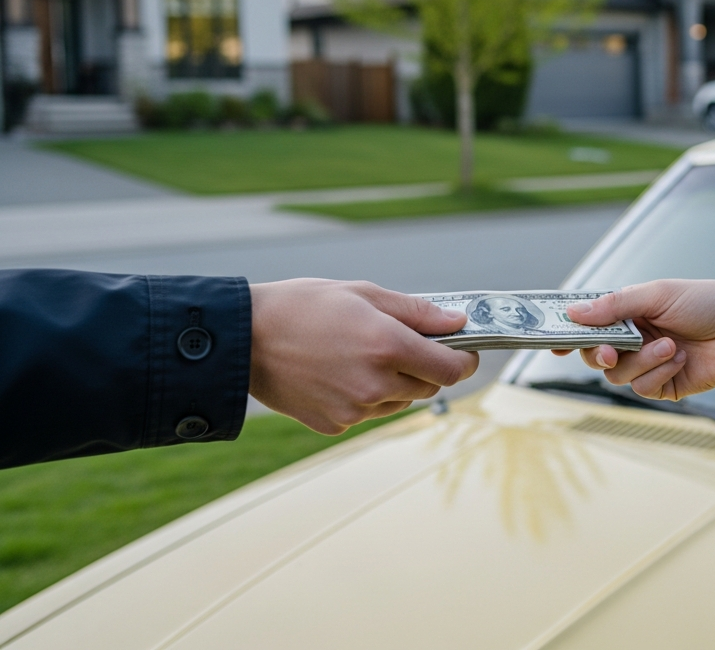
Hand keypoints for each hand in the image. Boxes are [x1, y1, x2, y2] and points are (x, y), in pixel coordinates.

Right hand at [249, 279, 473, 433]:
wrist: (243, 338)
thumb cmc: (303, 306)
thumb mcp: (363, 294)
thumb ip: (417, 312)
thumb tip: (457, 322)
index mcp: (389, 347)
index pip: (452, 369)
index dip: (465, 360)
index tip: (466, 350)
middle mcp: (376, 385)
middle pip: (428, 386)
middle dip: (427, 366)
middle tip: (405, 343)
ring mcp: (354, 410)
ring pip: (399, 401)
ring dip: (396, 382)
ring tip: (362, 354)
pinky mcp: (334, 425)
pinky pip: (367, 413)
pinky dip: (366, 396)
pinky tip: (339, 372)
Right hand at [560, 279, 714, 400]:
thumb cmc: (705, 303)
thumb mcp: (658, 294)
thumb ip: (616, 305)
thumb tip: (574, 313)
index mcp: (628, 313)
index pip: (589, 325)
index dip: (569, 333)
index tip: (554, 341)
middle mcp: (633, 340)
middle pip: (595, 355)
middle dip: (598, 354)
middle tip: (610, 352)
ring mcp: (647, 364)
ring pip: (617, 375)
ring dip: (641, 361)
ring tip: (669, 345)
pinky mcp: (663, 386)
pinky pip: (643, 388)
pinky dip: (659, 372)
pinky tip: (679, 358)